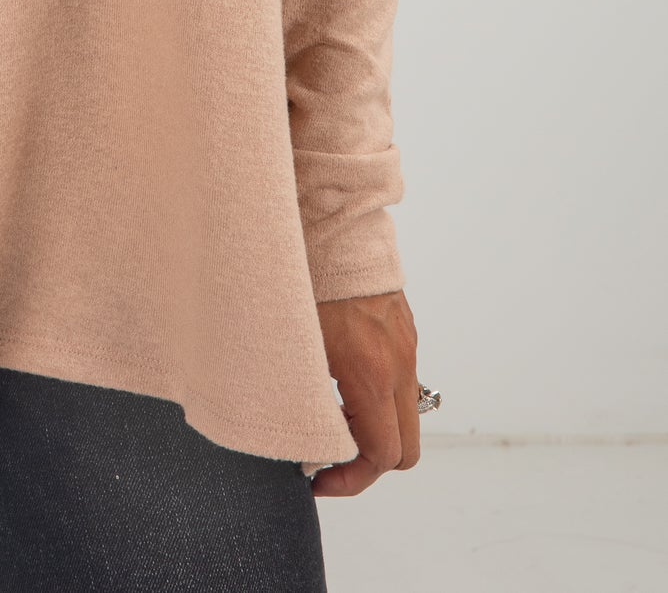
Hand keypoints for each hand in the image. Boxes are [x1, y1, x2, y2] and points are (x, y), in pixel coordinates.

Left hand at [308, 288, 421, 497]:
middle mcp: (399, 366)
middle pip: (405, 449)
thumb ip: (303, 397)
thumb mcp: (297, 345)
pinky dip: (378, 399)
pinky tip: (341, 381)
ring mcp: (406, 348)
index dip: (350, 480)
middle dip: (368, 463)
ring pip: (405, 416)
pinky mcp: (404, 331)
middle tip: (328, 456)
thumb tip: (301, 440)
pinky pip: (402, 383)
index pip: (382, 456)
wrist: (334, 224)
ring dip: (374, 429)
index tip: (318, 477)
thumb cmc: (306, 279)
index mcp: (371, 374)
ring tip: (330, 414)